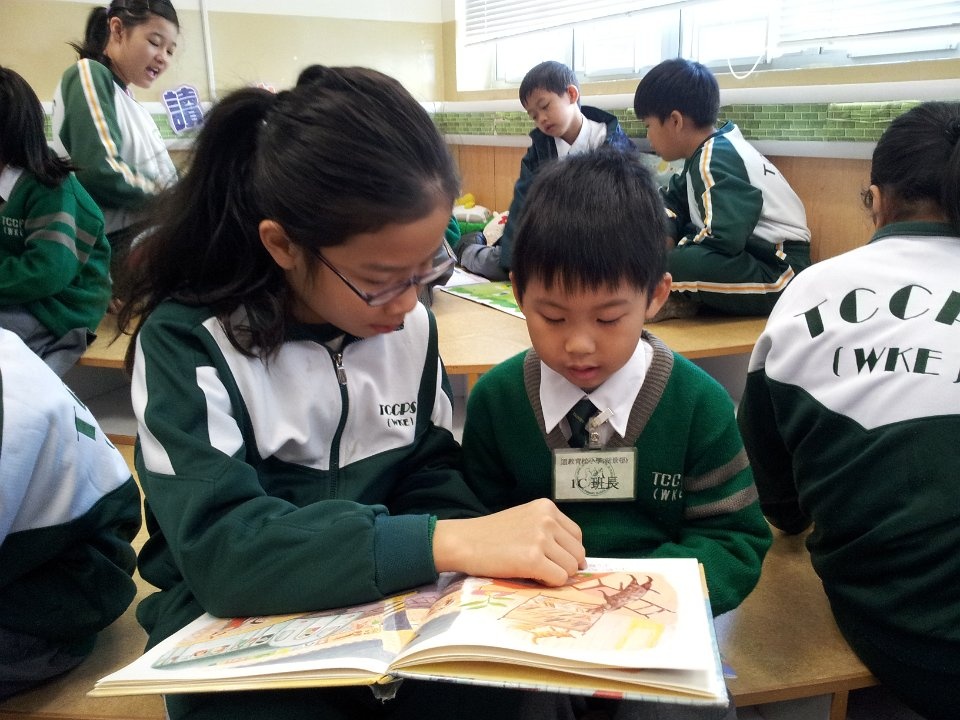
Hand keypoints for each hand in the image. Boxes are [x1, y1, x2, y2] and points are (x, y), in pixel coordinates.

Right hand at [433, 499, 585, 585]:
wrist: (464, 541)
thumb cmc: (492, 534)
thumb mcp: (525, 519)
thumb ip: (549, 530)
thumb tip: (578, 559)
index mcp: (547, 507)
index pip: (576, 535)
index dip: (568, 551)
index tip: (554, 559)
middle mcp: (547, 520)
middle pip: (577, 553)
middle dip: (565, 565)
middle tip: (544, 569)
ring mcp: (541, 539)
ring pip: (570, 568)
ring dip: (557, 575)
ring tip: (536, 572)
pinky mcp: (533, 559)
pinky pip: (558, 579)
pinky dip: (549, 583)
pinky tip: (532, 577)